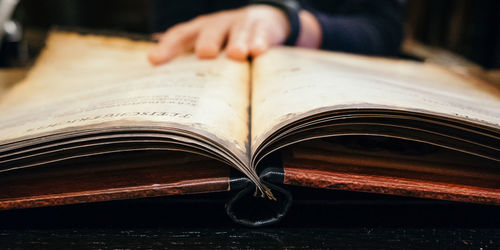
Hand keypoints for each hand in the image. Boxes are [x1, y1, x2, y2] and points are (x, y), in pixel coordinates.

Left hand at [148, 5, 321, 64]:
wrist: (265, 20)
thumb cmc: (230, 43)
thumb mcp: (214, 50)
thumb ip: (197, 69)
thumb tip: (176, 101)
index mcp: (200, 31)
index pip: (180, 35)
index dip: (168, 47)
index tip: (155, 61)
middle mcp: (218, 25)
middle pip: (210, 31)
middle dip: (207, 41)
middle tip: (206, 54)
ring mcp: (240, 24)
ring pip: (238, 31)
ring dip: (237, 42)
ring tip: (237, 54)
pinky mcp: (262, 26)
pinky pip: (261, 33)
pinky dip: (259, 41)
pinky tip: (258, 51)